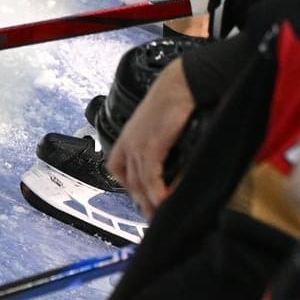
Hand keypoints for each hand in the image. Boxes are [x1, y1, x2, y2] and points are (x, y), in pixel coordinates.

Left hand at [106, 56, 194, 215]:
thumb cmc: (175, 101)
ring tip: (161, 216)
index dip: (130, 187)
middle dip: (142, 202)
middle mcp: (128, 143)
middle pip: (129, 182)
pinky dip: (156, 191)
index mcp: (128, 137)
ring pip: (139, 183)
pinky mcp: (151, 145)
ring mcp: (137, 144)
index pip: (118, 170)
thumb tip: (171, 163)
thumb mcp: (160, 126)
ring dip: (150, 203)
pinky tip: (164, 202)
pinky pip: (150, 176)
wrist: (181, 82)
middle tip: (155, 217)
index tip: (144, 200)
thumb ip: (160, 146)